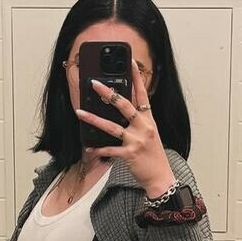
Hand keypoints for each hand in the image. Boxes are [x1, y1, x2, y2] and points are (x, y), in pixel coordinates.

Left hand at [76, 58, 174, 197]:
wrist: (161, 177)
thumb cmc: (154, 155)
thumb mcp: (151, 134)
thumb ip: (139, 121)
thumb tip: (121, 110)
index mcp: (149, 120)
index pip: (143, 94)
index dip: (137, 78)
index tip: (131, 63)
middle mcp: (143, 127)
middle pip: (124, 105)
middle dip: (108, 93)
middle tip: (95, 84)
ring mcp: (136, 140)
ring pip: (111, 127)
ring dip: (94, 119)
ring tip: (80, 112)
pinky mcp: (129, 154)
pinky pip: (110, 150)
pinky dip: (98, 149)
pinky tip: (89, 148)